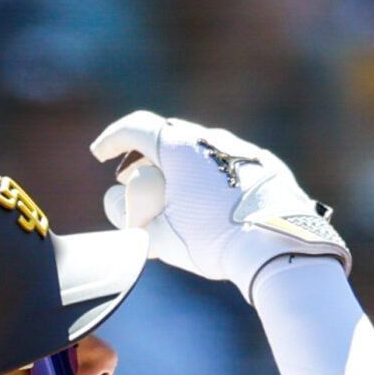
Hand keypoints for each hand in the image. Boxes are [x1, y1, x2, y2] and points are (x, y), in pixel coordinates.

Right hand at [89, 111, 347, 296]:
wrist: (275, 246)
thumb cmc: (212, 240)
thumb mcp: (158, 237)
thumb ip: (128, 219)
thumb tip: (117, 203)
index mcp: (181, 148)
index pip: (136, 128)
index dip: (112, 139)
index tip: (99, 155)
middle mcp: (212, 140)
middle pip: (168, 137)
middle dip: (144, 156)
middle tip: (130, 179)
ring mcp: (242, 151)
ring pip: (201, 150)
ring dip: (178, 167)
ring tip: (171, 194)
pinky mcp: (266, 166)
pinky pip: (229, 165)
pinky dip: (210, 177)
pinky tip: (210, 203)